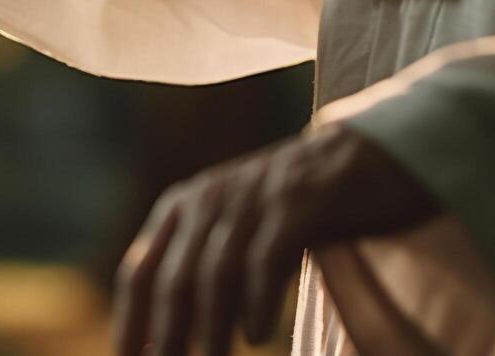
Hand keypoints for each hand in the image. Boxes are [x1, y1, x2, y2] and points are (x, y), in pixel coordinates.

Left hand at [113, 124, 439, 355]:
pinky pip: (266, 257)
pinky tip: (258, 334)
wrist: (364, 157)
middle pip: (173, 281)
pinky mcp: (297, 203)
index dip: (131, 322)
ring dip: (211, 330)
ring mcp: (251, 200)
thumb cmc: (294, 210)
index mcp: (182, 208)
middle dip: (168, 335)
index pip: (140, 273)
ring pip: (216, 275)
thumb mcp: (232, 229)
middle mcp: (208, 200)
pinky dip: (258, 300)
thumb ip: (198, 269)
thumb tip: (167, 339)